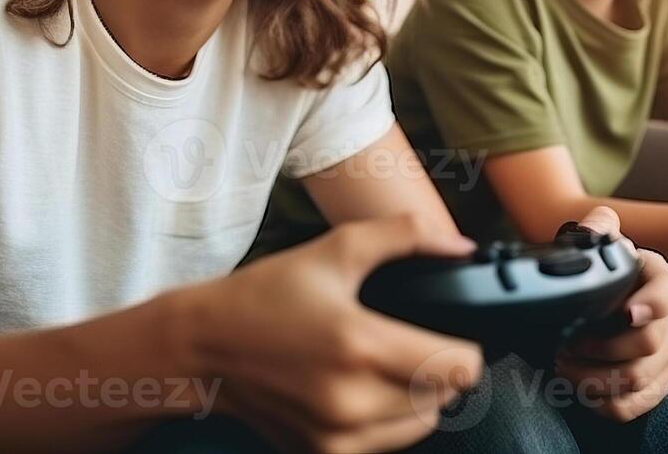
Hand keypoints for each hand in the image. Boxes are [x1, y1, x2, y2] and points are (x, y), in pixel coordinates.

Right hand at [183, 214, 484, 452]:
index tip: (449, 334)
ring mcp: (337, 434)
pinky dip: (386, 424)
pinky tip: (363, 394)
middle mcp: (353, 398)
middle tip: (408, 344)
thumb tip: (461, 245)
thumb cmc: (266, 294)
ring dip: (416, 400)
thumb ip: (405, 236)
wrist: (204, 345)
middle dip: (436, 371)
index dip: (464, 348)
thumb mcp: (335, 249)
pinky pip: (384, 446)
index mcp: (361, 343)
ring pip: (420, 427)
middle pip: (443, 398)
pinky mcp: (323, 453)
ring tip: (386, 368)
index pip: (458, 368)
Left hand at [552, 207, 667, 422]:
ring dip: (594, 376)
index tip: (626, 313)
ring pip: (638, 378)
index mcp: (658, 281)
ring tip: (562, 364)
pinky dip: (601, 401)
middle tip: (566, 344)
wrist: (595, 300)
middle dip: (602, 347)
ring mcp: (665, 355)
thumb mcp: (597, 245)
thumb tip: (596, 225)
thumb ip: (597, 228)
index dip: (652, 304)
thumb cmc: (600, 273)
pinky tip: (577, 387)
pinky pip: (633, 405)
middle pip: (649, 343)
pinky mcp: (655, 384)